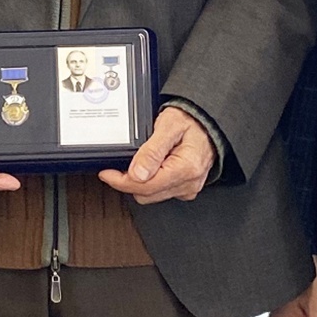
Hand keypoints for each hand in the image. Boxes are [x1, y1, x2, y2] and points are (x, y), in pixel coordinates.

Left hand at [98, 107, 213, 202]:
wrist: (209, 120)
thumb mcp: (169, 126)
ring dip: (140, 182)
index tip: (107, 174)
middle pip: (146, 195)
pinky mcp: (186, 188)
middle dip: (129, 182)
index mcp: (185, 169)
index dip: (121, 182)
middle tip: (119, 165)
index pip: (145, 187)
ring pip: (152, 196)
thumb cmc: (193, 120)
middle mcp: (188, 183)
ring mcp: (188, 188)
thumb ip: (152, 151)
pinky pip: (161, 192)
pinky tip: (150, 168)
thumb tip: (137, 174)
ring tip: (138, 162)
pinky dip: (151, 182)